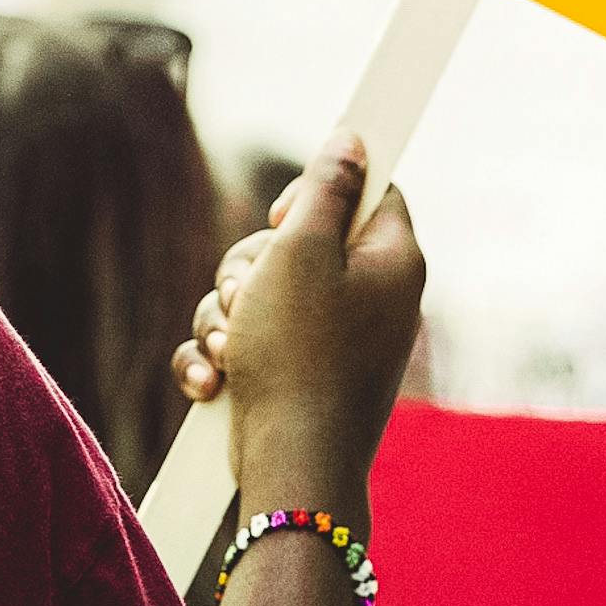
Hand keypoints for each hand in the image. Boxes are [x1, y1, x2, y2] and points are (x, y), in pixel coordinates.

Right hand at [171, 131, 424, 497]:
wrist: (290, 467)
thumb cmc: (299, 355)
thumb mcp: (303, 252)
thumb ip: (325, 189)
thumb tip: (355, 138)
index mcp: (391, 261)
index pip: (371, 190)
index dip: (322, 190)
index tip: (288, 215)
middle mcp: (371, 298)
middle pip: (299, 241)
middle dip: (251, 265)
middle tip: (246, 293)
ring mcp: (335, 341)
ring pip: (262, 291)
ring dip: (227, 312)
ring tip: (229, 347)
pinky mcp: (299, 374)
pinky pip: (252, 339)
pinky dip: (226, 353)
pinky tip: (214, 379)